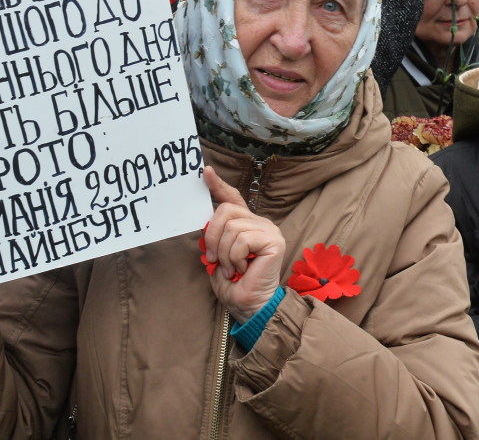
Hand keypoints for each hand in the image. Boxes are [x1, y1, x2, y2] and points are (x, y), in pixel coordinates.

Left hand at [202, 167, 285, 323]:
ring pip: (231, 227)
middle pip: (226, 210)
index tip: (205, 172)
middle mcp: (259, 223)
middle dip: (212, 235)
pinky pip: (241, 239)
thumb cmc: (235, 286)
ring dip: (224, 253)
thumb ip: (215, 238)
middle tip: (213, 259)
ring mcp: (268, 230)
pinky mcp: (273, 240)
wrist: (251, 307)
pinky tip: (243, 269)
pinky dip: (235, 257)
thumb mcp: (218, 258)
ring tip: (233, 268)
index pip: (233, 199)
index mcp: (246, 225)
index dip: (218, 185)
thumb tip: (207, 222)